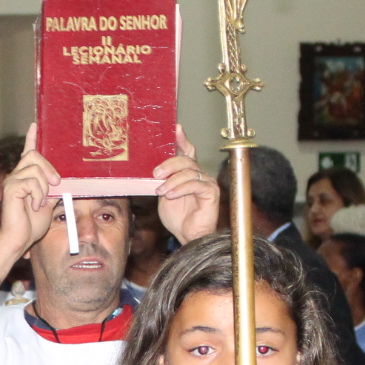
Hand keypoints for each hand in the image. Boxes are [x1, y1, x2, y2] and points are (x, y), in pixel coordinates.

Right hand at [0, 122, 59, 258]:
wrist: (19, 239)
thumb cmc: (31, 225)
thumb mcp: (47, 203)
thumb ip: (53, 189)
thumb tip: (62, 180)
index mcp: (24, 177)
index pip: (27, 152)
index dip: (31, 138)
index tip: (35, 125)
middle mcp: (15, 175)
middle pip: (34, 155)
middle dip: (48, 167)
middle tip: (56, 184)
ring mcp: (12, 180)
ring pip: (35, 169)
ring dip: (44, 187)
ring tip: (39, 203)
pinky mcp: (11, 188)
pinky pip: (32, 182)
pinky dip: (38, 195)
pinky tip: (32, 206)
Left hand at [153, 126, 219, 241]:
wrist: (187, 236)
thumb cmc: (177, 217)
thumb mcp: (164, 194)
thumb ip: (162, 180)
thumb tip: (153, 167)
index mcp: (188, 172)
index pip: (187, 151)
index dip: (182, 139)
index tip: (175, 128)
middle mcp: (199, 174)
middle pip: (186, 160)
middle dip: (169, 164)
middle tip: (156, 174)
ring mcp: (207, 182)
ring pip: (189, 171)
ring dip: (172, 181)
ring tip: (161, 191)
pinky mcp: (211, 192)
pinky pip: (195, 184)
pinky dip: (180, 188)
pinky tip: (171, 195)